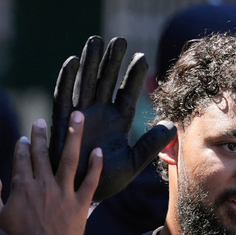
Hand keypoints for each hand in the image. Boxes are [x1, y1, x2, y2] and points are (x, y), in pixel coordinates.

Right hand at [0, 113, 99, 234]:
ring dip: (73, 136)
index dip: (23, 147)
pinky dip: (95, 166)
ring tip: (78, 118)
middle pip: (42, 154)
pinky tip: (98, 151)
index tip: (24, 138)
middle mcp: (43, 185)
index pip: (22, 159)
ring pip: (68, 159)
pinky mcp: (80, 206)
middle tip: (43, 121)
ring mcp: (63, 194)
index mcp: (21, 187)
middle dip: (41, 135)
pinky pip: (90, 182)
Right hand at [51, 35, 176, 201]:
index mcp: (117, 121)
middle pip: (106, 81)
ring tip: (96, 41)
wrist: (80, 194)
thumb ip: (151, 144)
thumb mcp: (133, 162)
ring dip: (90, 63)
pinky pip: (64, 98)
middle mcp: (99, 114)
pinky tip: (73, 62)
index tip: (143, 57)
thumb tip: (172, 125)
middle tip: (119, 39)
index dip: (134, 76)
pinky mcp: (63, 123)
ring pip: (86, 83)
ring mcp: (81, 116)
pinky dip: (67, 80)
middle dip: (112, 61)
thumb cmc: (106, 180)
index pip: (128, 93)